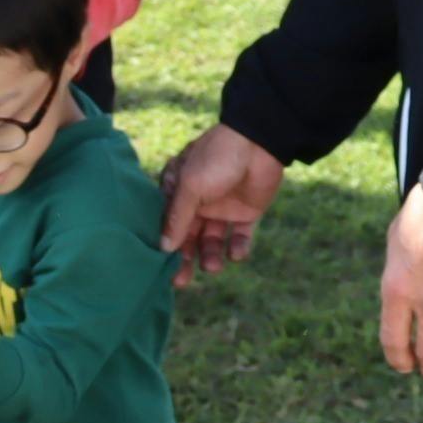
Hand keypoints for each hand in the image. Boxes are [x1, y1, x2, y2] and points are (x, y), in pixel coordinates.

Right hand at [159, 123, 283, 285]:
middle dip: (184, 259)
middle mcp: (198, 201)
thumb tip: (163, 247)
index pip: (167, 224)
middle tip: (180, 281)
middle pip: (188, 237)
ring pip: (212, 240)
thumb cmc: (217, 158)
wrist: (261, 140)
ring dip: (210, 255)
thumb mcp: (191, 186)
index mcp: (178, 190)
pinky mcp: (246, 212)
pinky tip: (236, 253)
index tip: (161, 268)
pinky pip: (239, 236)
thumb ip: (177, 218)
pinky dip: (238, 248)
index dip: (165, 245)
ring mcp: (222, 207)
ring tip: (213, 266)